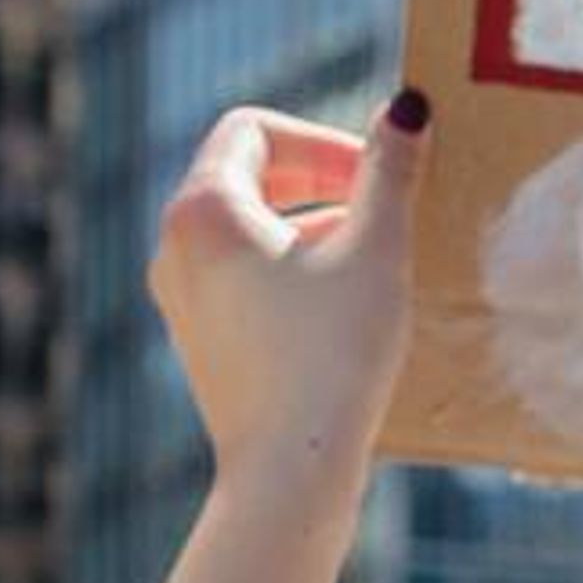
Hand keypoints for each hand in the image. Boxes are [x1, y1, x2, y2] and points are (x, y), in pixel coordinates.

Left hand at [151, 103, 425, 512]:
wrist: (290, 472)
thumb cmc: (331, 356)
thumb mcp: (375, 252)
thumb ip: (389, 172)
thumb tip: (408, 109)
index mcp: (203, 210)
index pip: (254, 130)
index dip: (322, 140)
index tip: (374, 175)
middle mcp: (174, 248)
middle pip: (246, 177)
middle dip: (319, 181)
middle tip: (380, 207)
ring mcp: (180, 300)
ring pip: (248, 233)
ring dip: (312, 229)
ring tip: (372, 262)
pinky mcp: (200, 344)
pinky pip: (243, 281)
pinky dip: (292, 274)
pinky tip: (345, 312)